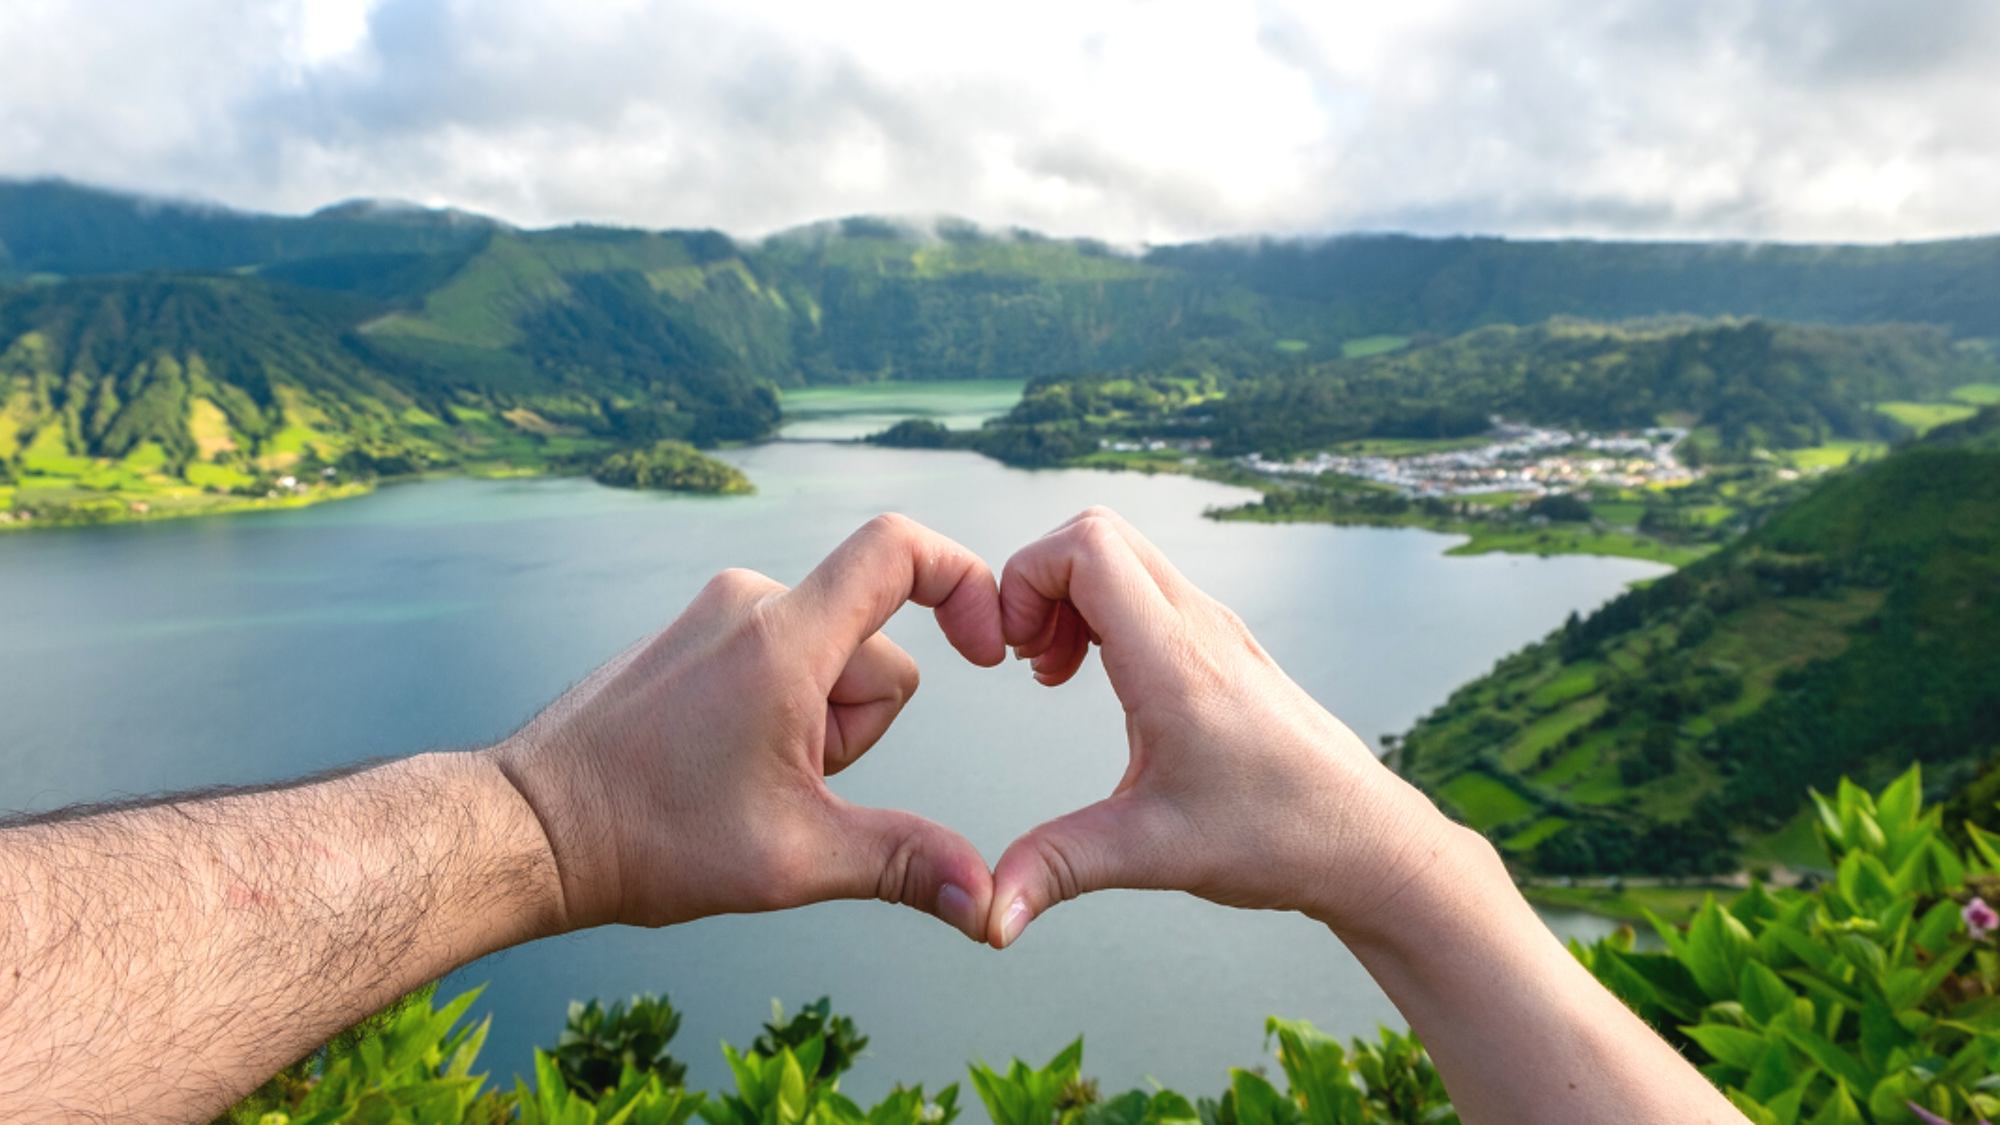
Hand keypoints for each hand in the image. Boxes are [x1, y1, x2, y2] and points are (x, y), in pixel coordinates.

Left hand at [491, 513, 1004, 939]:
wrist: (531, 828)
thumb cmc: (649, 841)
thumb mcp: (794, 860)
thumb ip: (904, 864)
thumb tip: (987, 901)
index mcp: (783, 639)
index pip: (899, 549)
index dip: (966, 581)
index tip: (989, 648)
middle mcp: (750, 602)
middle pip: (873, 648)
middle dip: (857, 725)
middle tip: (785, 785)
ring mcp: (716, 613)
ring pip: (828, 660)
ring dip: (816, 724)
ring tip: (744, 779)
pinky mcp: (694, 633)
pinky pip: (779, 659)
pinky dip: (779, 711)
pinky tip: (720, 764)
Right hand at [985, 507, 1457, 946]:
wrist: (1365, 841)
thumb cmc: (1274, 836)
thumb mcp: (1151, 853)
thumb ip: (1058, 868)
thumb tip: (989, 916)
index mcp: (1174, 658)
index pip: (1086, 546)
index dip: (1025, 579)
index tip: (1013, 653)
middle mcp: (1197, 624)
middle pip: (1096, 531)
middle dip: (1038, 581)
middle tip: (1027, 657)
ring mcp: (1215, 628)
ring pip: (1123, 556)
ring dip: (1070, 598)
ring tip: (1055, 674)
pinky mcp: (1222, 644)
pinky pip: (1147, 588)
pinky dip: (1104, 612)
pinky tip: (1100, 681)